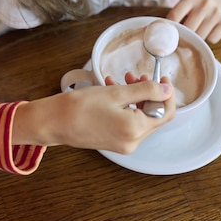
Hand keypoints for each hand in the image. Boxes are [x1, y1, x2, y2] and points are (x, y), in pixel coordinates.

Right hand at [12, 78, 175, 153]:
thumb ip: (145, 91)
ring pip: (140, 117)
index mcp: (135, 129)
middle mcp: (133, 141)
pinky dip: (126, 106)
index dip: (167, 94)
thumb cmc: (80, 107)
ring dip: (136, 97)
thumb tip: (166, 90)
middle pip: (154, 115)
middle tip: (137, 76)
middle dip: (149, 93)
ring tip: (123, 80)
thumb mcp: (116, 93)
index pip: (166, 112)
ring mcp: (123, 144)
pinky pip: (128, 122)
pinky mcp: (114, 142)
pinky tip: (113, 90)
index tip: (162, 79)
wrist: (54, 122)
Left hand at [167, 0, 220, 42]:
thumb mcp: (187, 2)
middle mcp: (205, 3)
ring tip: (198, 28)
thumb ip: (177, 14)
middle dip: (185, 34)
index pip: (174, 16)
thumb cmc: (198, 3)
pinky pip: (212, 39)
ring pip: (201, 36)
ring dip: (197, 37)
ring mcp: (217, 12)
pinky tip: (209, 29)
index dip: (171, 27)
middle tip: (185, 33)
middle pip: (188, 29)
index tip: (170, 32)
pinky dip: (209, 38)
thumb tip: (167, 34)